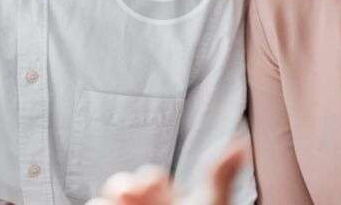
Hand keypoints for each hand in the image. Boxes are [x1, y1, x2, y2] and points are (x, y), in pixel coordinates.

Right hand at [86, 143, 247, 204]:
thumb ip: (219, 177)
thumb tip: (240, 142)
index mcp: (169, 203)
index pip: (150, 181)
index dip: (148, 180)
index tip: (151, 186)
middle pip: (119, 188)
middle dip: (120, 186)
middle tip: (127, 195)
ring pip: (100, 204)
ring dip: (103, 203)